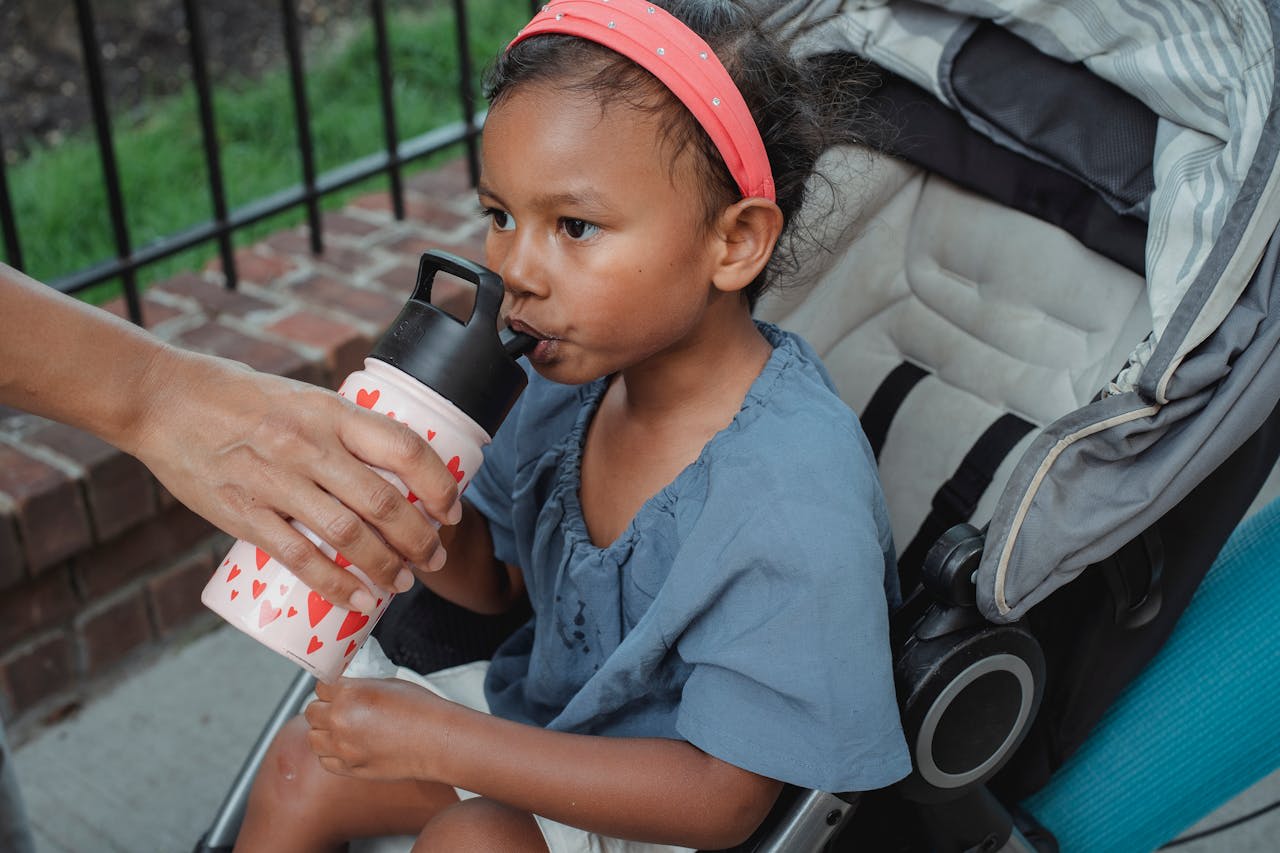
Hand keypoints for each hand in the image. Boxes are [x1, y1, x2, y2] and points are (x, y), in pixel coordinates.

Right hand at [124, 346, 461, 610]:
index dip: (440, 485)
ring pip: (348, 535)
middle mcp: (309, 445)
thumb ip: (341, 430)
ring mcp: (275, 480)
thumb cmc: (239, 398)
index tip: (452, 512)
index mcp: (331, 412)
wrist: (164, 401)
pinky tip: (359, 600)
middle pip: (384, 502)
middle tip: (434, 560)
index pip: (404, 448)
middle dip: (420, 539)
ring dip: (385, 566)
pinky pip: (298, 557)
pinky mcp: (243, 512)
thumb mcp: (303, 399)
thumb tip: (390, 468)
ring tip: (401, 583)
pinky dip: (335, 584)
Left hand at [306, 676, 451, 780]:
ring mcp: (343, 748)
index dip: (330, 687)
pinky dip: (331, 753)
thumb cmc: (421, 710)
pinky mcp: (350, 768)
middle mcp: (340, 721)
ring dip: (324, 731)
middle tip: (340, 707)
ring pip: (313, 738)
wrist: (437, 741)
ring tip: (341, 728)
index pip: (320, 687)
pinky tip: (347, 746)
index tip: (336, 689)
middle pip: (312, 711)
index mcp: (350, 694)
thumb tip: (346, 690)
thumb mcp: (388, 685)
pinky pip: (325, 760)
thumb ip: (360, 687)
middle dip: (324, 707)